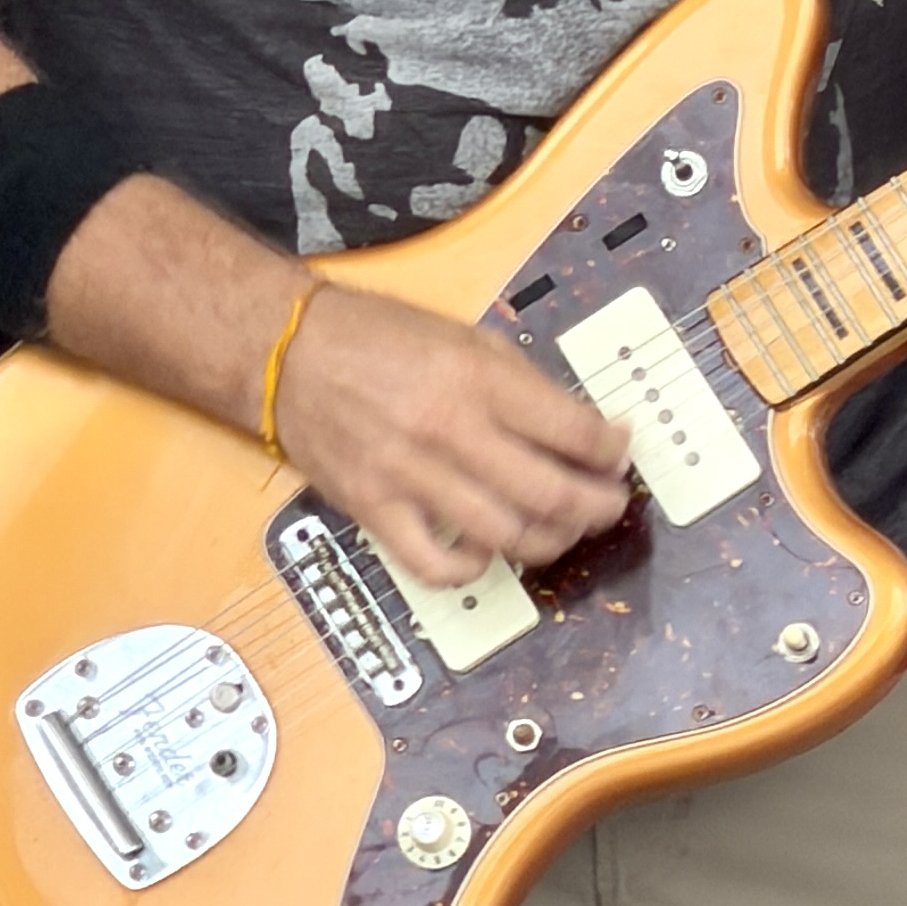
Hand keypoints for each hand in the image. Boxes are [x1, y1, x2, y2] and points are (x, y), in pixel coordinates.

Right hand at [274, 280, 631, 572]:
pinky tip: (488, 552)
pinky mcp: (376, 511)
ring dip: (550, 541)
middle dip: (597, 506)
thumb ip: (521, 384)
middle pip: (551, 493)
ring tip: (563, 530)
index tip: (619, 452)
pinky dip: (474, 568)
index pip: (572, 430)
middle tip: (609, 502)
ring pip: (506, 536)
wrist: (287, 354)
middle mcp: (449, 430)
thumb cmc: (376, 338)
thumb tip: (579, 426)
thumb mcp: (464, 337)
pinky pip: (436, 565)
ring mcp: (411, 477)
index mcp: (477, 378)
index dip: (610, 449)